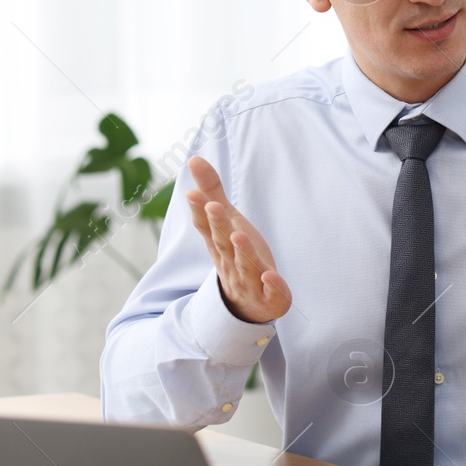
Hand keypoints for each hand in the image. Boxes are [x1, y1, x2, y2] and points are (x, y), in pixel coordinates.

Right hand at [185, 156, 291, 323]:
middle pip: (224, 243)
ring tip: (239, 235)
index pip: (206, 226)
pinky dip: (273, 286)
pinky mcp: (271, 298)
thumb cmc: (236, 256)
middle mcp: (231, 262)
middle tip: (212, 206)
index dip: (199, 210)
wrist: (246, 307)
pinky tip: (272, 276)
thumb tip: (194, 158)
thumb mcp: (225, 223)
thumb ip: (212, 192)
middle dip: (218, 226)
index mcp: (220, 243)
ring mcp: (250, 281)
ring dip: (243, 252)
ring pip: (246, 266)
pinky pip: (272, 293)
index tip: (192, 193)